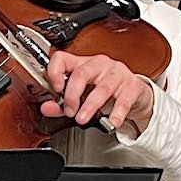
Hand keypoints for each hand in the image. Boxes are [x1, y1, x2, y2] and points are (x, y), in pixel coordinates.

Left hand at [39, 51, 155, 133]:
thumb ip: (61, 103)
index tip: (55, 89)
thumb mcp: (82, 96)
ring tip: (83, 118)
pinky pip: (123, 100)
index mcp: (83, 63)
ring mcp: (117, 73)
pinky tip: (111, 122)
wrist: (134, 94)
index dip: (55, 71)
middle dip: (72, 95)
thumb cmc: (105, 92)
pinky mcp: (132, 86)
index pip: (63, 58)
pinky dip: (116, 114)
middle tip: (69, 111)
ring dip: (90, 105)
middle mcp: (99, 64)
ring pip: (102, 87)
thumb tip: (46, 108)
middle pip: (81, 73)